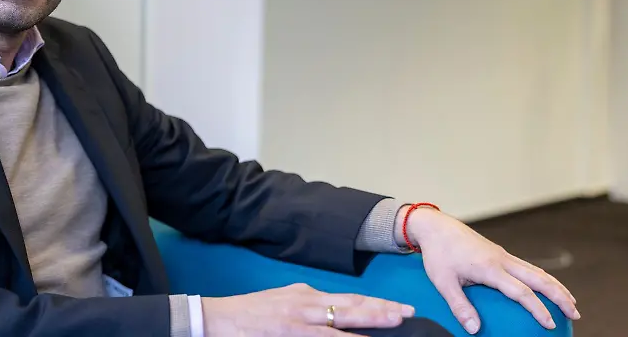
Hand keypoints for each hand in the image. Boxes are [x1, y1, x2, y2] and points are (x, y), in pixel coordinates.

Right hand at [201, 282, 415, 335]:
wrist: (220, 318)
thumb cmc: (251, 311)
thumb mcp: (284, 298)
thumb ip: (308, 302)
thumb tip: (331, 306)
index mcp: (307, 294)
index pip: (350, 298)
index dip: (376, 302)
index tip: (399, 306)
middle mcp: (307, 304)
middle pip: (352, 306)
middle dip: (382, 310)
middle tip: (407, 312)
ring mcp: (300, 321)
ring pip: (342, 322)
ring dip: (369, 323)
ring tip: (393, 323)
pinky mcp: (290, 334)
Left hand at [403, 206, 579, 333]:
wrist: (436, 226)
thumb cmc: (438, 254)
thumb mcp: (442, 282)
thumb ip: (459, 305)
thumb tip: (473, 329)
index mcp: (489, 267)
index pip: (520, 291)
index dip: (537, 308)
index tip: (549, 323)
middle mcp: (501, 259)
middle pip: (538, 278)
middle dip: (559, 296)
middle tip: (575, 314)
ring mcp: (502, 255)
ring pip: (536, 271)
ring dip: (555, 286)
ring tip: (571, 302)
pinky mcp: (500, 253)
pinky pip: (527, 267)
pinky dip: (542, 278)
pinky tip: (546, 287)